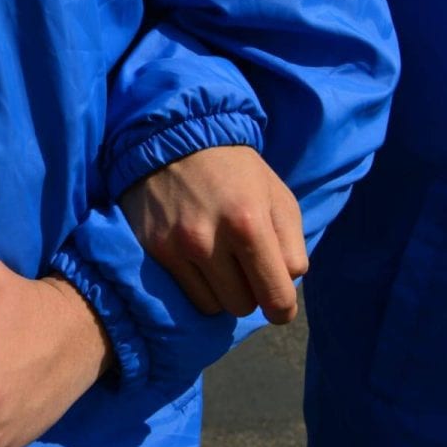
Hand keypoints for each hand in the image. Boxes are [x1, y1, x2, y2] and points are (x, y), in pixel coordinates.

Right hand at [120, 145, 306, 323]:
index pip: (276, 297)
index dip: (283, 307)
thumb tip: (283, 287)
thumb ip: (292, 246)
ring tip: (220, 262)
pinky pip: (185, 295)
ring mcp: (176, 248)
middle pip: (243, 306)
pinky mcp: (154, 250)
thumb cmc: (235, 170)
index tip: (278, 302)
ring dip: (222, 291)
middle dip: (250, 292)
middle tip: (245, 267)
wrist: (173, 139)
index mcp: (249, 224)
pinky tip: (197, 259)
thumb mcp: (278, 197)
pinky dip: (197, 285)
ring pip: (213, 306)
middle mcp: (209, 241)